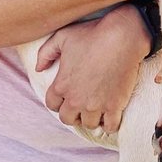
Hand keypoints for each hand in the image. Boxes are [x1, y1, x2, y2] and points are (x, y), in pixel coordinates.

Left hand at [36, 5, 149, 132]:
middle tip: (81, 106)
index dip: (58, 101)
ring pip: (89, 124)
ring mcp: (95, 105)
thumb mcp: (63, 37)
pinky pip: (110, 127)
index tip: (66, 97)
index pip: (52, 104)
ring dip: (91, 118)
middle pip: (67, 119)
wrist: (123, 36)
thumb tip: (38, 68)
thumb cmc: (92, 34)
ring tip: (97, 110)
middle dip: (72, 113)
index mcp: (62, 84)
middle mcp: (76, 99)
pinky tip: (111, 116)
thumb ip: (46, 52)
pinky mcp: (114, 105)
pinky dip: (110, 124)